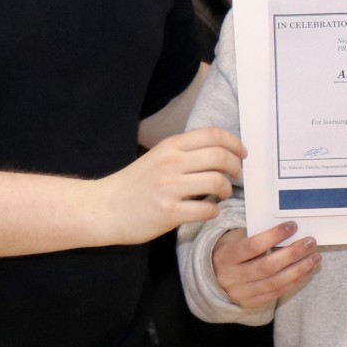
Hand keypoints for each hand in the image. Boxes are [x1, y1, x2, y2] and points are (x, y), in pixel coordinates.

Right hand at [102, 128, 246, 244]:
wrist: (104, 208)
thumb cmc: (134, 184)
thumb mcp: (158, 157)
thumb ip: (184, 153)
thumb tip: (219, 154)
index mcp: (170, 146)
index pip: (213, 135)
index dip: (235, 143)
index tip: (242, 154)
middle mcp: (171, 163)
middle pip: (220, 156)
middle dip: (236, 166)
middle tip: (237, 175)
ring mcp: (170, 188)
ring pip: (217, 181)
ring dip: (227, 189)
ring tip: (222, 194)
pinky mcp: (169, 212)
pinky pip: (206, 209)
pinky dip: (213, 210)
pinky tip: (208, 210)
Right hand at [213, 222, 320, 308]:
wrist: (213, 278)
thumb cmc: (230, 251)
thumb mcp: (234, 238)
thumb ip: (255, 234)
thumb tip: (287, 230)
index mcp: (226, 256)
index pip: (252, 246)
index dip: (274, 236)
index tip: (292, 226)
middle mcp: (231, 277)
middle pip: (267, 266)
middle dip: (292, 254)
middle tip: (310, 242)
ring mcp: (241, 293)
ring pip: (274, 282)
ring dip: (299, 270)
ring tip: (315, 258)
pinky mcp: (251, 303)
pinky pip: (277, 293)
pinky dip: (295, 282)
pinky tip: (307, 271)